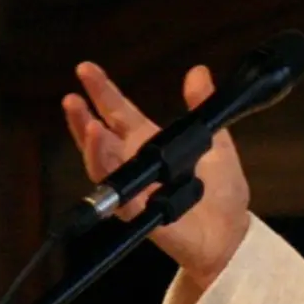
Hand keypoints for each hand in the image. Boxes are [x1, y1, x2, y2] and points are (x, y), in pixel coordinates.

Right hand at [62, 62, 251, 290]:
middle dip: (83, 118)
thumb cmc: (222, 192)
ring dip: (92, 146)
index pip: (121, 113)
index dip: (103, 93)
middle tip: (72, 97)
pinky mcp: (142, 213)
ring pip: (102, 167)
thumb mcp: (217, 141)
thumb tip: (198, 72)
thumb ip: (203, 107)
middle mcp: (137, 166)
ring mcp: (135, 189)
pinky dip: (111, 179)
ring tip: (88, 124)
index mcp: (152, 145)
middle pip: (101, 138)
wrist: (231, 232)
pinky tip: (105, 159)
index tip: (86, 71)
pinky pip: (119, 196)